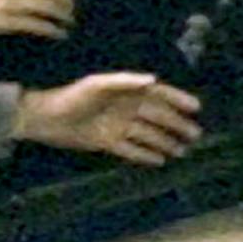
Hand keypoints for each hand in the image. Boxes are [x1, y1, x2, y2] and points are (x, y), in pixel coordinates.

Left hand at [14, 73, 205, 164]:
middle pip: (157, 117)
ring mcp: (118, 126)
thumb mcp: (98, 85)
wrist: (46, 118)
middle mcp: (125, 108)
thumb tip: (153, 80)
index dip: (177, 99)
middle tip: (195, 135)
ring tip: (182, 151)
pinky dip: (145, 155)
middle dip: (177, 125)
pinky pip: (132, 150)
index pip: (158, 95)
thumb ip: (125, 81)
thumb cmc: (72, 97)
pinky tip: (160, 161)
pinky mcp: (108, 143)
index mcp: (125, 91)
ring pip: (148, 135)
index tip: (196, 107)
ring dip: (165, 142)